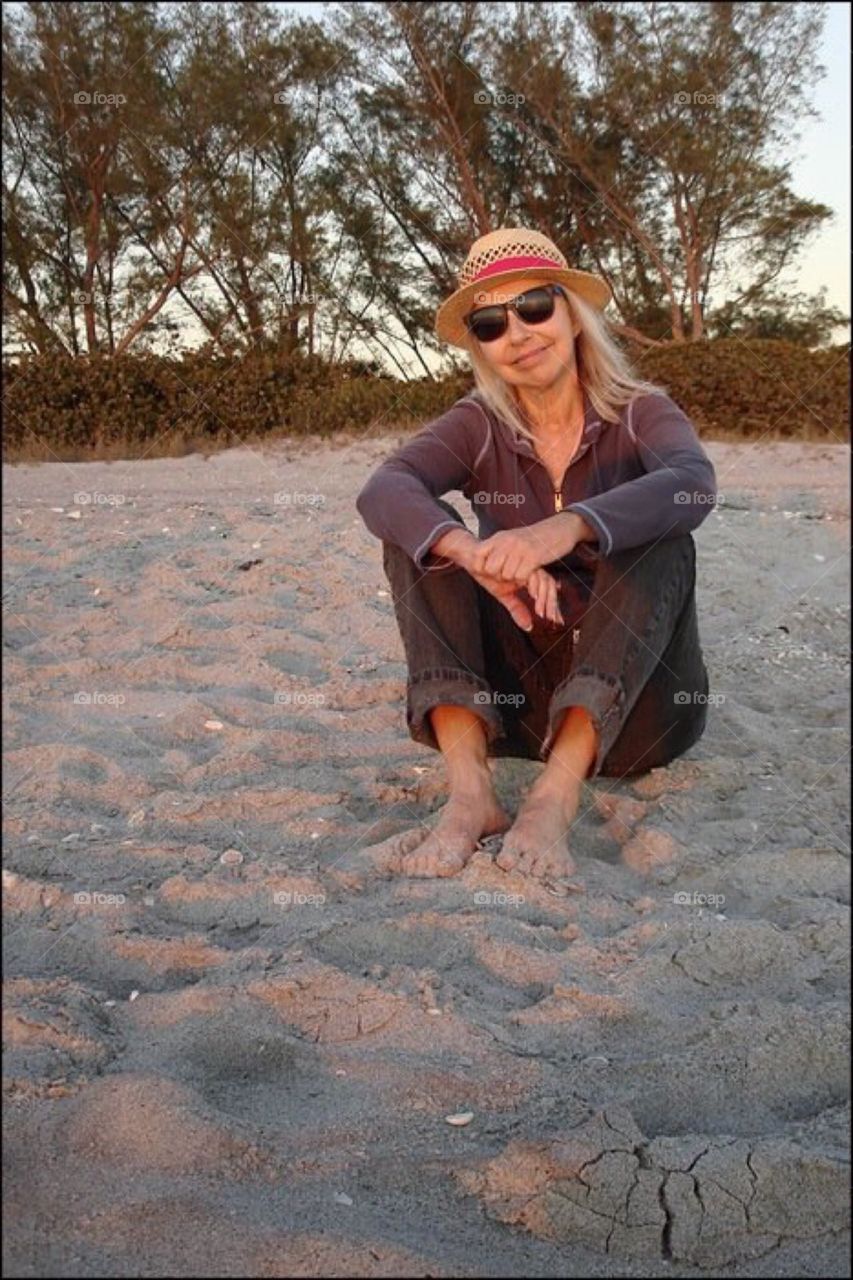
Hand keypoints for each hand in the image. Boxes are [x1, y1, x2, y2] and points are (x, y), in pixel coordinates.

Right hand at [465, 558, 563, 631]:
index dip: (553, 603)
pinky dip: (526, 581)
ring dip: (541, 594)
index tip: (556, 620)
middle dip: (551, 601)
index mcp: (530, 573)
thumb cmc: (488, 574)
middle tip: (550, 618)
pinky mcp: (513, 556)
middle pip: (548, 581)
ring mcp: (521, 559)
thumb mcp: (504, 595)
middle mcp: (528, 566)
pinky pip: (523, 570)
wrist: (471, 558)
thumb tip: (529, 627)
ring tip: (539, 609)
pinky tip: (525, 589)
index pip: (548, 587)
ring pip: (540, 576)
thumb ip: (517, 608)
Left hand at [468, 517, 582, 582]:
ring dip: (515, 579)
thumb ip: (499, 547)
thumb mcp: (513, 538)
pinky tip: (531, 572)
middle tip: (510, 575)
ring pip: (506, 575)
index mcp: (500, 537)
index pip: (477, 554)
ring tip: (523, 571)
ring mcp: (520, 548)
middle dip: (499, 577)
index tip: (489, 572)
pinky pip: (520, 576)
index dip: (480, 567)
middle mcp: (507, 541)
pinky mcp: (533, 556)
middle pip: (491, 569)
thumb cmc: (537, 537)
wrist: (562, 527)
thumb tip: (483, 561)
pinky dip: (525, 579)